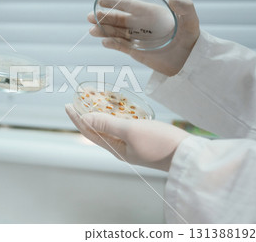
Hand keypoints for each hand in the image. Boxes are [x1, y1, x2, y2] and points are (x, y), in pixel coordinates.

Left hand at [65, 104, 187, 170]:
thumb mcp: (131, 130)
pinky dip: (116, 116)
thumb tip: (85, 119)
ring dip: (101, 114)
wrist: (188, 155)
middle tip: (79, 99)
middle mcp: (121, 148)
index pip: (90, 132)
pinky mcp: (143, 140)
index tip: (68, 105)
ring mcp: (132, 145)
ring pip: (110, 127)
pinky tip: (117, 107)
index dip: (77, 118)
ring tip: (94, 100)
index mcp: (116, 149)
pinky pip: (123, 126)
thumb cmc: (160, 143)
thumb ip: (107, 124)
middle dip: (86, 114)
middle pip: (98, 130)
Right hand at [88, 0, 199, 75]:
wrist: (190, 61)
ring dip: (103, 31)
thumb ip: (185, 7)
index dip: (115, 2)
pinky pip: (121, 46)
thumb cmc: (192, 38)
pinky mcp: (136, 52)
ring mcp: (137, 38)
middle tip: (90, 16)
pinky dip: (112, 44)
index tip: (100, 0)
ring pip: (116, 33)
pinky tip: (105, 42)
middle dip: (103, 17)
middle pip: (118, 19)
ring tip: (92, 30)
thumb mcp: (191, 20)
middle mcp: (141, 24)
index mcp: (150, 13)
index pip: (129, 5)